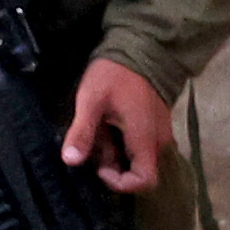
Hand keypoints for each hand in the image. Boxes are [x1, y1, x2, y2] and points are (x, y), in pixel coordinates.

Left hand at [61, 60, 175, 197]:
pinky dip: (122, 143)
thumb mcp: (91, 101)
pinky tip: (107, 125)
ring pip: (138, 158)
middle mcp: (159, 141)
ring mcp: (159, 132)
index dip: (120, 183)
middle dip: (113, 166)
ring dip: (116, 153)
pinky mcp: (156, 124)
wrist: (141, 46)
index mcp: (146, 138)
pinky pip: (140, 145)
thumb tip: (70, 161)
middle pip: (139, 171)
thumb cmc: (114, 74)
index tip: (99, 167)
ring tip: (99, 130)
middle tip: (94, 144)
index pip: (144, 181)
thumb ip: (82, 132)